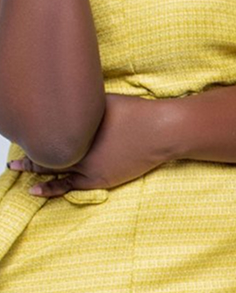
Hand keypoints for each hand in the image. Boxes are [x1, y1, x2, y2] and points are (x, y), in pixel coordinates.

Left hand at [9, 94, 170, 194]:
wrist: (163, 131)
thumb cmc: (136, 113)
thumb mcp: (103, 101)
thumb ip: (82, 107)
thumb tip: (68, 104)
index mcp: (78, 130)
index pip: (46, 136)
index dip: (33, 138)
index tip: (22, 136)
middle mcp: (80, 149)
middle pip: (46, 154)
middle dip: (28, 156)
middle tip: (12, 159)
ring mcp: (89, 167)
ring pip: (53, 171)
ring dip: (34, 171)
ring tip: (16, 169)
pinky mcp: (100, 180)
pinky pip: (70, 187)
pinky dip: (52, 189)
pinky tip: (37, 191)